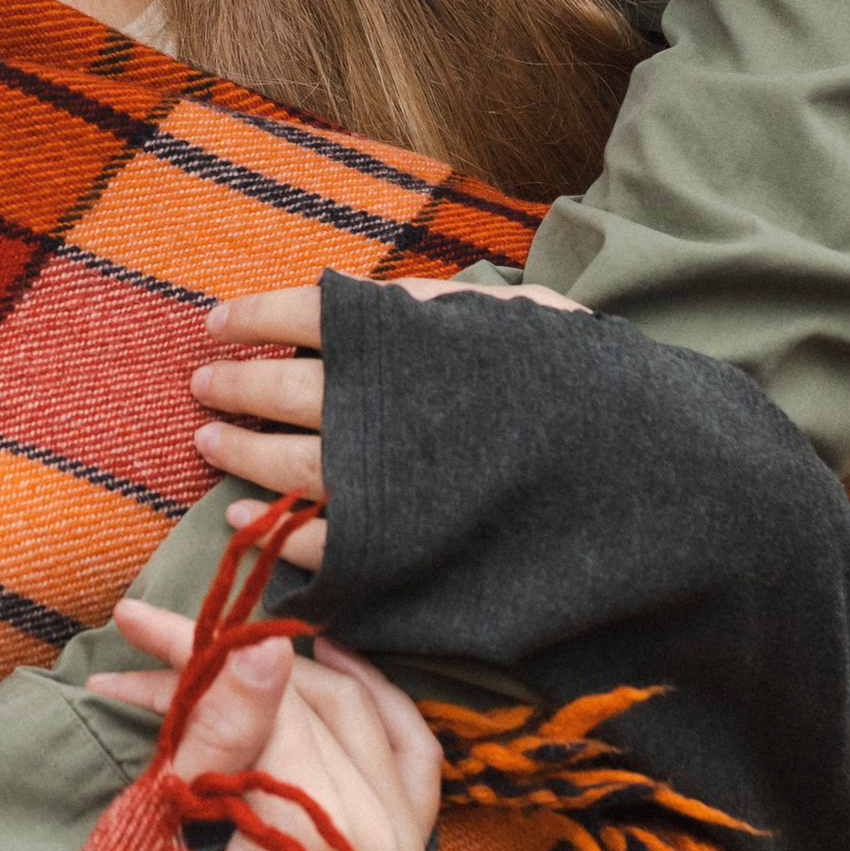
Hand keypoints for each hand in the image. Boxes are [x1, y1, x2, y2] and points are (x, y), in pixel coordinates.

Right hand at [89, 596, 441, 850]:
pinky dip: (382, 701)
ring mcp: (406, 843)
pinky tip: (337, 662)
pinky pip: (414, 748)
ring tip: (229, 653)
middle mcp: (380, 837)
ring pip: (356, 707)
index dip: (195, 650)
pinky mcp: (416, 845)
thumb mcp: (180, 817)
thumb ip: (224, 725)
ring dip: (286, 673)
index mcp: (319, 832)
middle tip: (154, 645)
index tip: (135, 625)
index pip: (266, 696)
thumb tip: (267, 643)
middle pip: (305, 698)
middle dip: (227, 664)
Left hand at [192, 275, 593, 570]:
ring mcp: (385, 485)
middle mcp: (383, 405)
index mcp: (404, 337)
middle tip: (201, 388)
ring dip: (238, 454)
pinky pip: (314, 544)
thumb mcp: (508, 316)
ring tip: (208, 442)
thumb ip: (428, 307)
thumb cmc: (580, 386)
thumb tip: (352, 297)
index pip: (301, 314)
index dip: (250, 318)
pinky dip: (271, 531)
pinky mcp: (395, 552)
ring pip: (284, 468)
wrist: (647, 478)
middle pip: (279, 391)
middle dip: (232, 386)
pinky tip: (247, 520)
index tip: (216, 323)